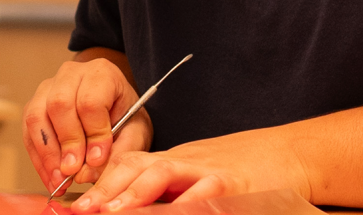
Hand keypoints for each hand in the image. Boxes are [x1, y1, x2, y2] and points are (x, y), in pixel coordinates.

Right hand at [25, 58, 149, 196]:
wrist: (112, 105)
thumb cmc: (125, 116)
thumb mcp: (136, 132)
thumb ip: (117, 152)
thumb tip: (85, 173)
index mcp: (102, 74)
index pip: (91, 101)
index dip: (93, 133)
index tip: (97, 159)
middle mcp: (70, 75)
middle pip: (59, 104)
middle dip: (66, 142)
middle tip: (74, 170)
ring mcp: (47, 88)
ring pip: (36, 117)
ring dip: (47, 154)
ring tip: (61, 179)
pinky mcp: (34, 106)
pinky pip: (28, 132)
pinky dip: (39, 159)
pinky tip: (51, 177)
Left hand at [68, 127, 311, 212]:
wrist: (288, 154)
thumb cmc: (239, 169)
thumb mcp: (196, 176)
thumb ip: (165, 191)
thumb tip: (125, 207)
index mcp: (171, 160)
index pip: (127, 166)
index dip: (100, 185)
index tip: (74, 206)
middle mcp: (183, 161)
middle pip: (135, 167)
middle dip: (105, 191)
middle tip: (81, 211)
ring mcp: (207, 170)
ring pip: (162, 175)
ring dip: (133, 195)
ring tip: (112, 212)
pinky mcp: (232, 183)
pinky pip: (203, 193)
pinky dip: (186, 204)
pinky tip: (171, 213)